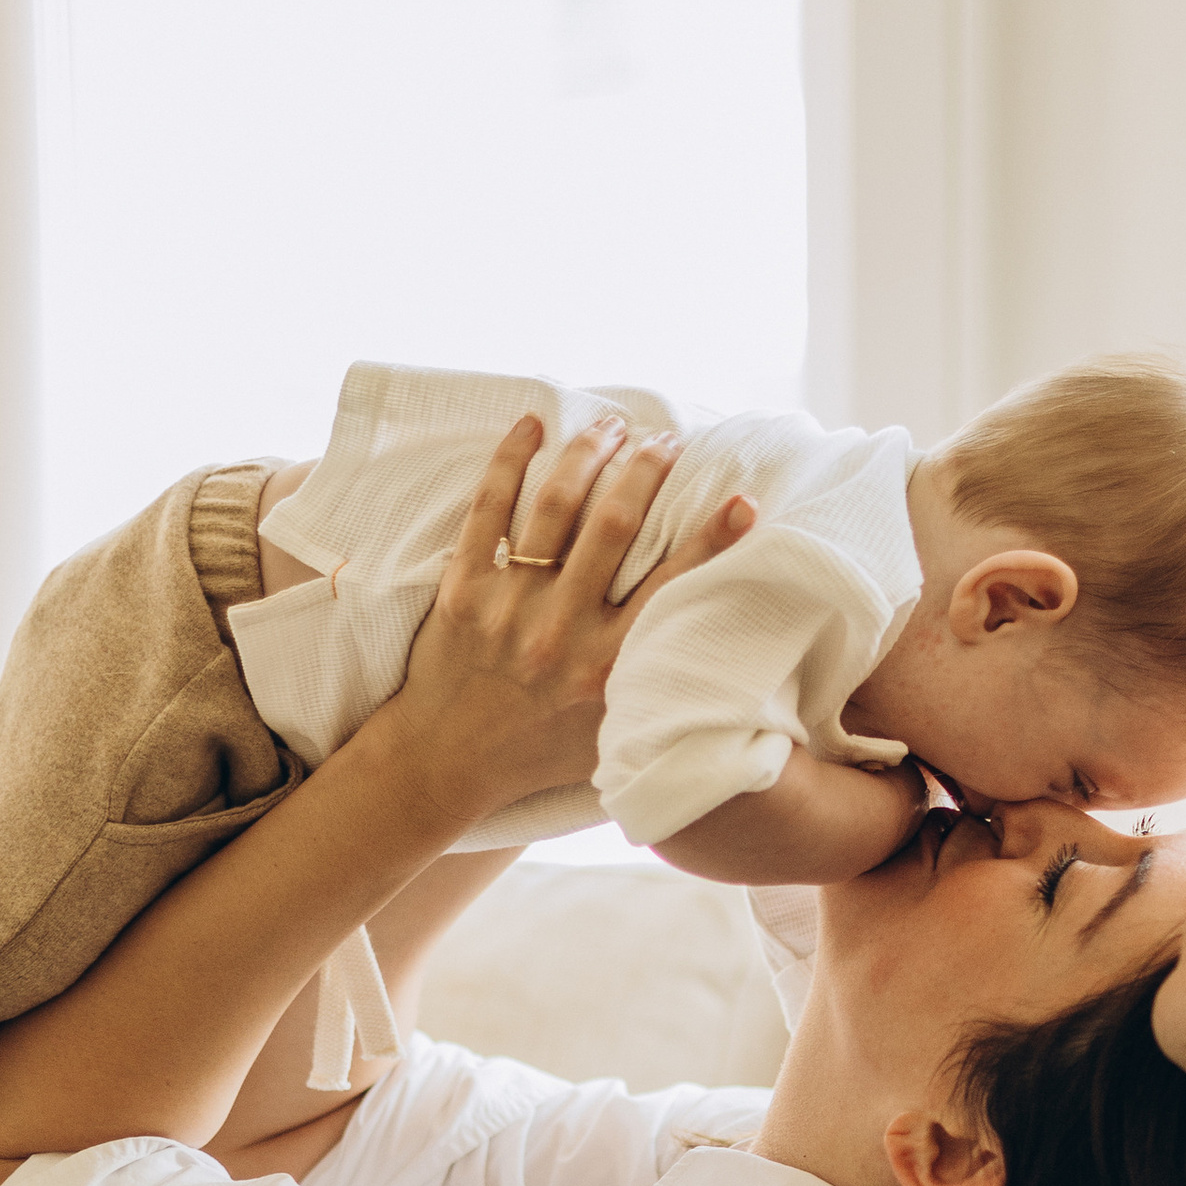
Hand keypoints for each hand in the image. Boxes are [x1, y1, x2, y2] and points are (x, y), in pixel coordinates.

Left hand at [373, 414, 752, 826]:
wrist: (445, 761)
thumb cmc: (539, 749)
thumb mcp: (614, 731)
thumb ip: (656, 685)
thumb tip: (720, 647)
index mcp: (607, 667)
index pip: (672, 587)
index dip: (712, 539)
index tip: (741, 500)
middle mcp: (560, 632)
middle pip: (613, 525)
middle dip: (647, 469)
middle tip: (667, 440)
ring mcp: (507, 607)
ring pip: (554, 506)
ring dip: (588, 454)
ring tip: (612, 424)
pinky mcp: (462, 590)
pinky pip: (487, 511)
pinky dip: (509, 461)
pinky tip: (532, 425)